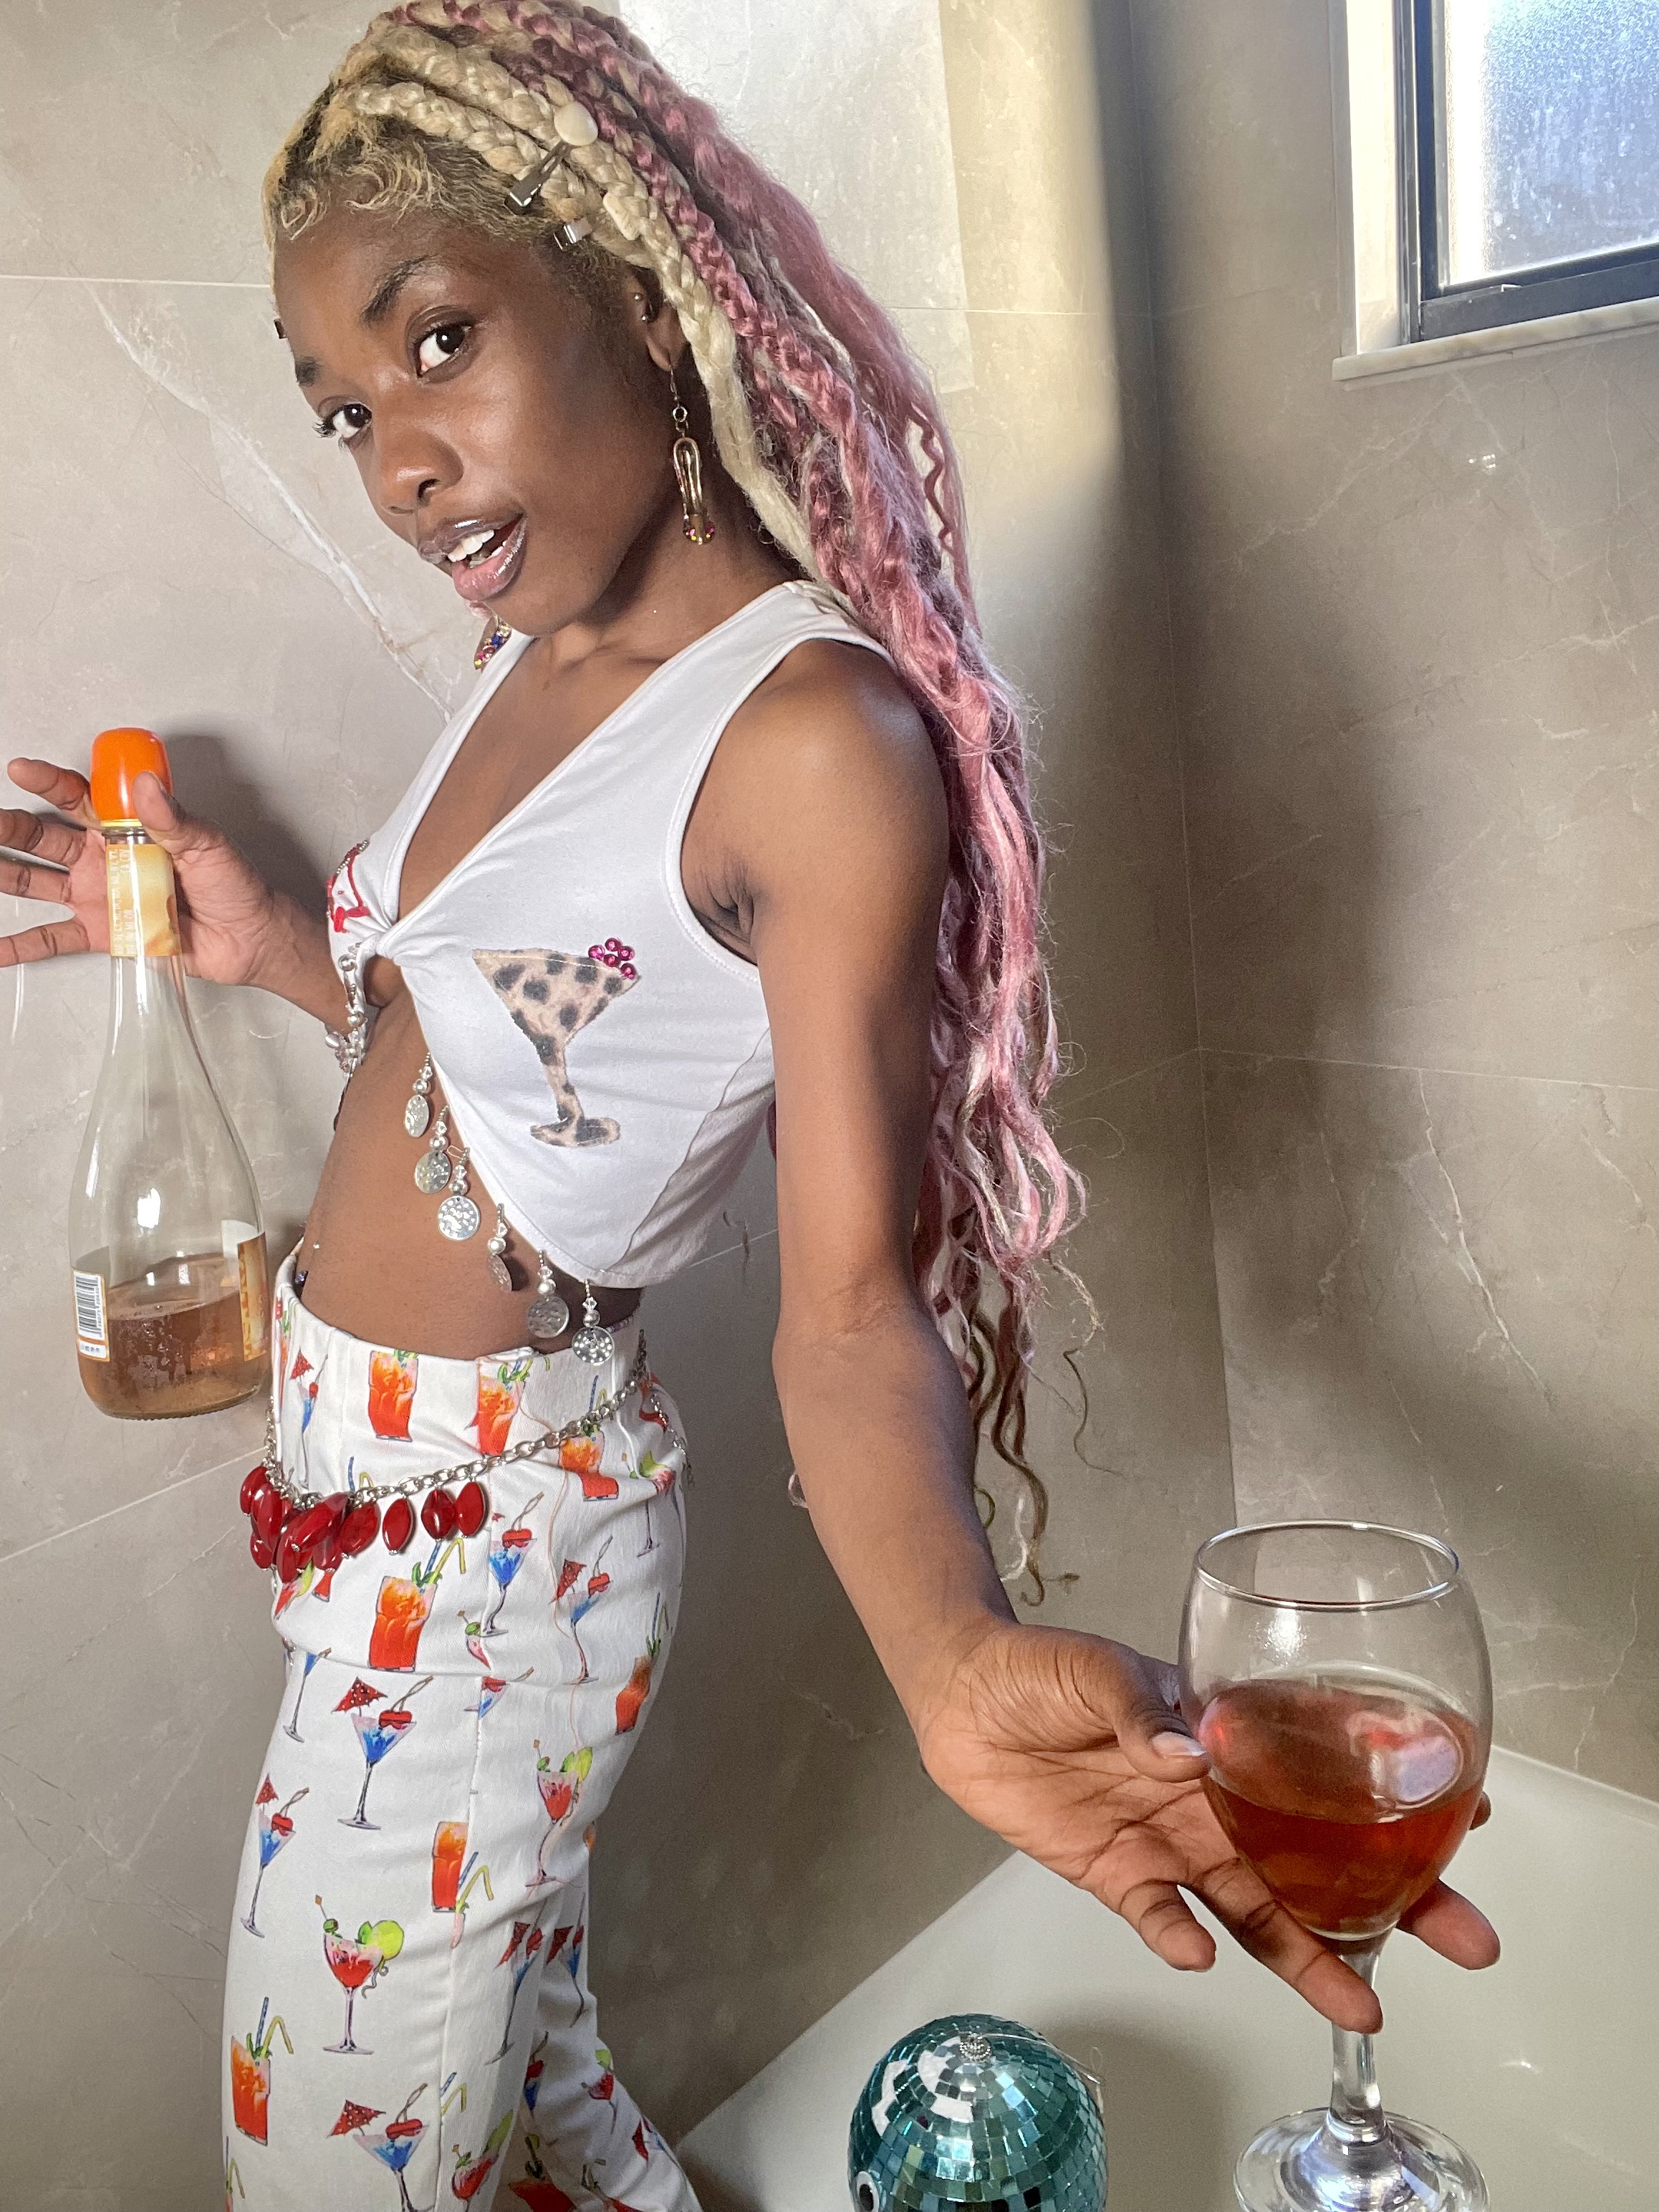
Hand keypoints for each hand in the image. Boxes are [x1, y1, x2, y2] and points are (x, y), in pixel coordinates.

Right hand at [1, 757, 284, 986]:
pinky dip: (21, 946)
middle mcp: (104, 859)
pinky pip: (55, 939)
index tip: (23, 769)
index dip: (50, 783)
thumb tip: (147, 786)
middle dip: (12, 829)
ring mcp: (99, 896)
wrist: (249, 938)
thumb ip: (174, 819)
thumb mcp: (209, 845)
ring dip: (6, 875)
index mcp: (127, 829)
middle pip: (46, 839)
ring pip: (39, 882)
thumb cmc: (235, 885)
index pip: (79, 799)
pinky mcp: (103, 933)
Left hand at [915, 1620, 1498, 2034]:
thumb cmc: (1042, 1667)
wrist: (962, 1698)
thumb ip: (1145, 1713)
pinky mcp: (1119, 1875)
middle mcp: (1216, 1798)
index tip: (1467, 1816)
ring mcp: (1172, 1841)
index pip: (1327, 1768)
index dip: (1394, 1792)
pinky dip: (1181, 1938)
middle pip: (1316, 1858)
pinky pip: (1162, 1918)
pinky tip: (1205, 1957)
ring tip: (1361, 2001)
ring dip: (1306, 1952)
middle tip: (1465, 1941)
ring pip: (1258, 1907)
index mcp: (1229, 1736)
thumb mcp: (1098, 1670)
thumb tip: (1189, 1756)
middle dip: (1393, 1899)